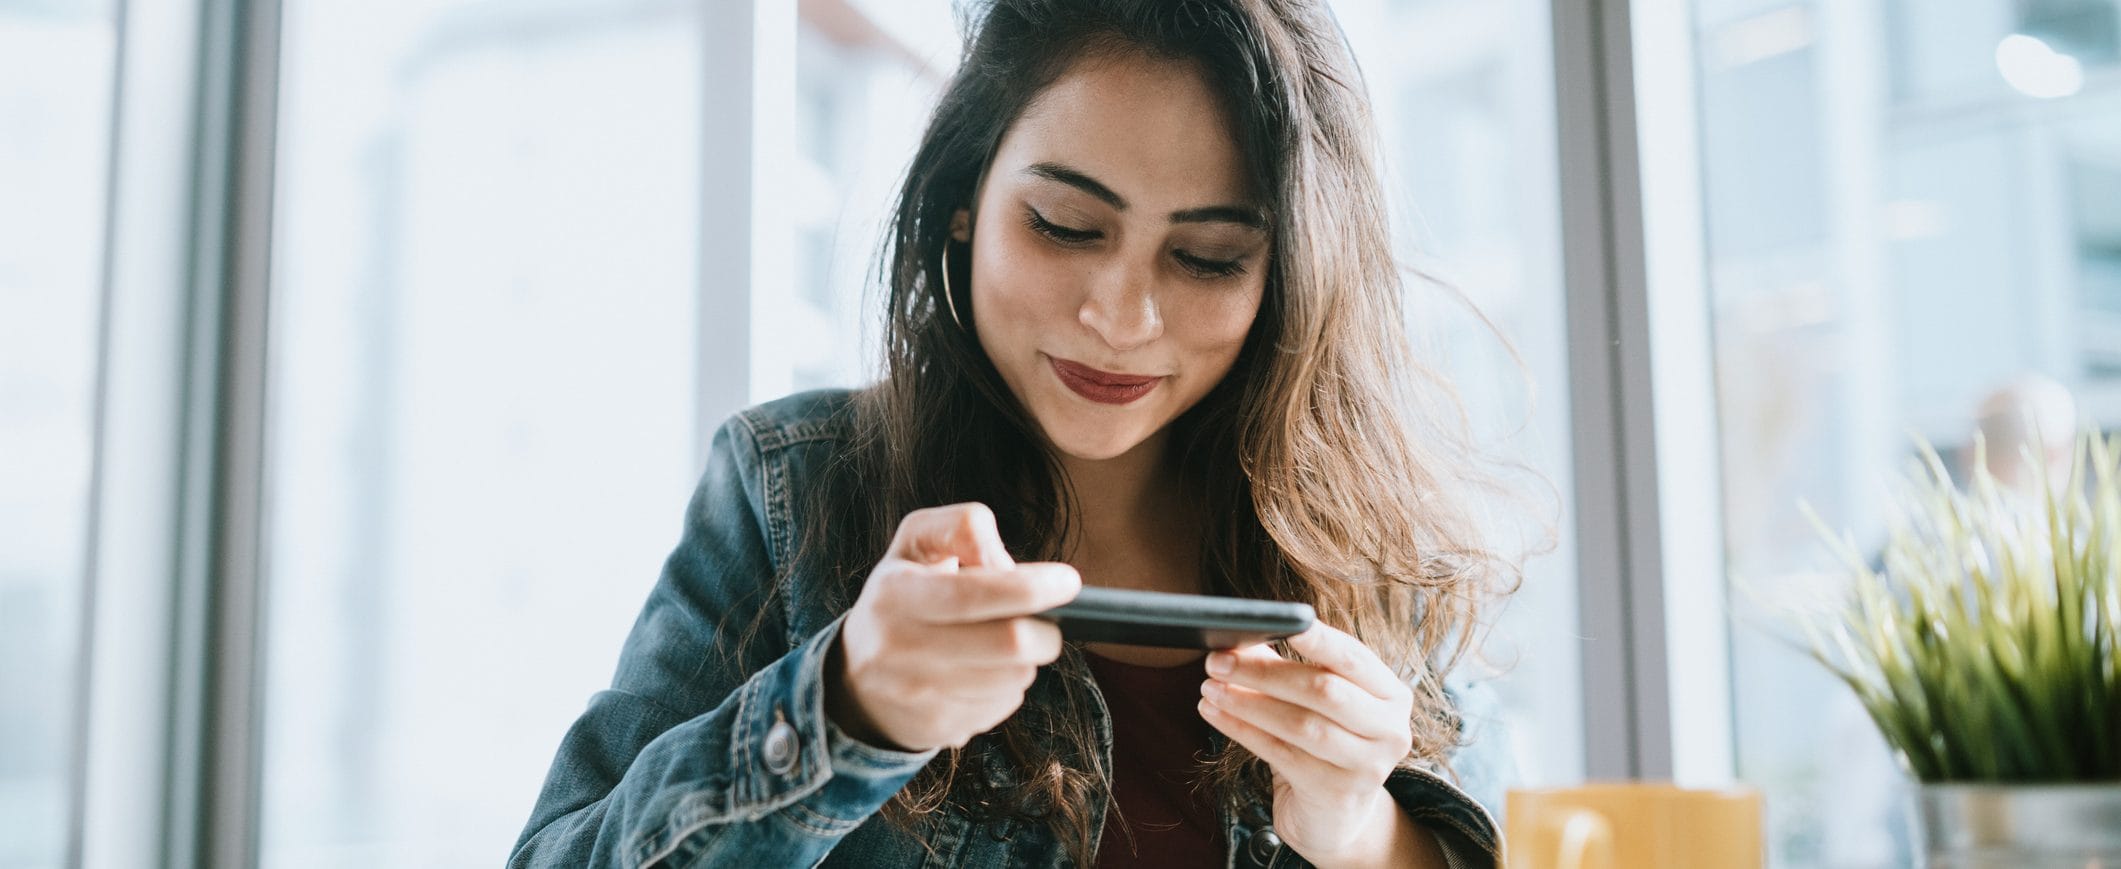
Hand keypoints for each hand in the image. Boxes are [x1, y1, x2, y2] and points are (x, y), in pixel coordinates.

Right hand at [827, 503, 1080, 751]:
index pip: (971, 595)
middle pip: (1008, 646)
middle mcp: (899, 649)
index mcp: (894, 594)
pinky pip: (1003, 706)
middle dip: (1045, 631)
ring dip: (1026, 659)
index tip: (1068, 582)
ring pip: (1013, 678)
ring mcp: (916, 696)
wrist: (854, 679)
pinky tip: (985, 672)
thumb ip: (962, 528)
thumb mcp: (916, 543)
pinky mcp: (936, 728)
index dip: (1029, 588)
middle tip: (1048, 621)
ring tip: (1004, 643)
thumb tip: (1007, 566)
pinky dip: (1008, 686)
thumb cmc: (901, 595)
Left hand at [1198, 623, 1440, 866]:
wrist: (1336, 817)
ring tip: (1209, 688)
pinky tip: (1215, 714)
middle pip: (1324, 691)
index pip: (1353, 658)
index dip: (1319, 639)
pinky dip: (1243, 730)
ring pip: (1301, 725)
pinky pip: (1281, 754)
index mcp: (1391, 694)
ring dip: (1248, 702)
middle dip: (1265, 672)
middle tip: (1217, 660)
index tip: (1284, 621)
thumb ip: (1286, 667)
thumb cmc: (1324, 744)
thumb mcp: (1316, 703)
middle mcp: (1390, 729)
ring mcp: (1367, 765)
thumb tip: (1239, 637)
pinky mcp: (1336, 793)